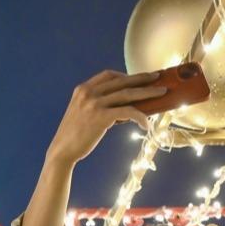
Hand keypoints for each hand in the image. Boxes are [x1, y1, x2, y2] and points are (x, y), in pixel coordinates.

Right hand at [46, 70, 163, 165]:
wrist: (63, 150)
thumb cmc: (74, 135)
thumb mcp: (81, 113)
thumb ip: (96, 105)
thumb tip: (123, 108)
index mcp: (83, 89)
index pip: (108, 75)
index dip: (125, 75)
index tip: (137, 78)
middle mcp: (88, 93)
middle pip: (121, 81)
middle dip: (141, 78)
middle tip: (157, 77)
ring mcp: (94, 104)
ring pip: (128, 94)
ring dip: (147, 93)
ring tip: (161, 93)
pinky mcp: (101, 117)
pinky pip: (127, 112)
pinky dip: (140, 116)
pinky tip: (147, 124)